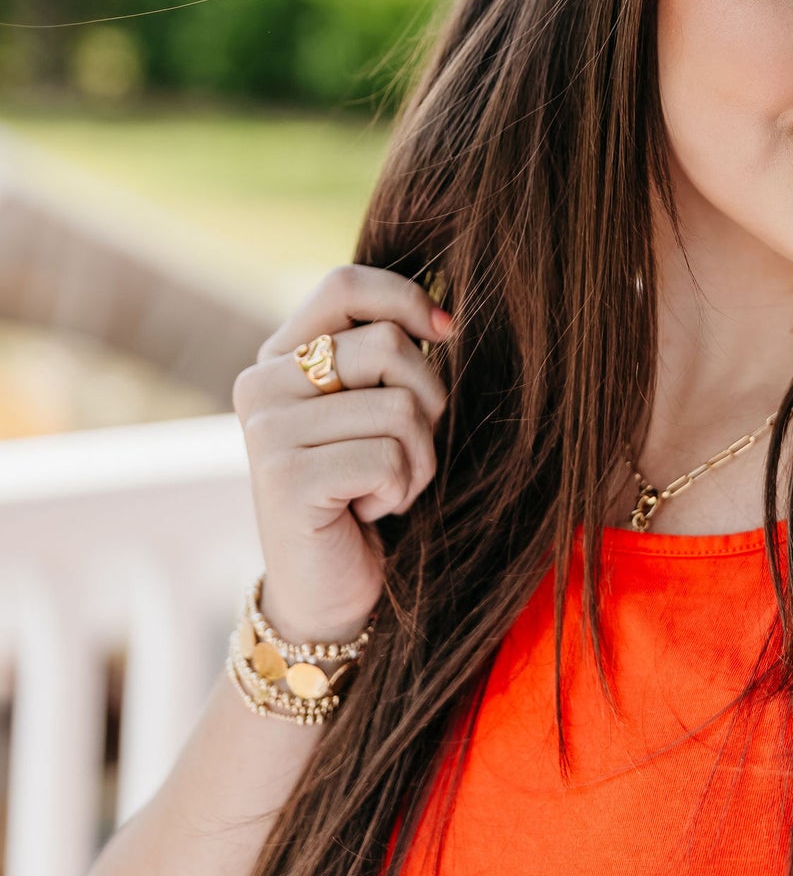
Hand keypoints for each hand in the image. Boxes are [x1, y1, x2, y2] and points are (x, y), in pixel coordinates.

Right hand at [232, 266, 451, 644]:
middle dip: (427, 400)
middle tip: (405, 449)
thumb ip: (387, 356)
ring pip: (400, 406)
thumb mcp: (374, 409)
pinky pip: (389, 457)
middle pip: (388, 345)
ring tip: (383, 487)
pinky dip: (401, 490)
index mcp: (280, 356)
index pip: (345, 284)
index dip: (407, 298)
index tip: (445, 333)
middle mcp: (261, 384)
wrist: (329, 590)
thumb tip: (446, 316)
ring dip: (418, 458)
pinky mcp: (286, 478)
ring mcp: (267, 431)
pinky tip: (366, 512)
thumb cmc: (366, 490)